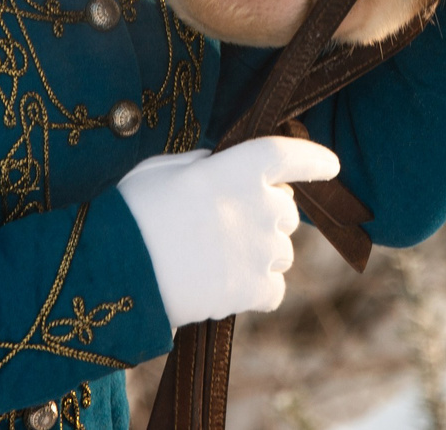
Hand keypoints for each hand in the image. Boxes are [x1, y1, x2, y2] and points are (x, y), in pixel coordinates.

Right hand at [113, 135, 341, 327]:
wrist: (115, 269)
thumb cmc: (132, 212)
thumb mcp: (165, 169)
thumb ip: (204, 163)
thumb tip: (224, 165)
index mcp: (236, 168)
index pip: (288, 155)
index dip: (313, 159)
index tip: (330, 166)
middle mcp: (258, 206)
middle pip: (286, 210)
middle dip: (266, 214)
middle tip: (227, 224)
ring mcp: (260, 250)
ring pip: (282, 251)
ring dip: (262, 252)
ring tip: (217, 258)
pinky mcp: (253, 290)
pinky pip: (274, 289)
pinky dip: (259, 289)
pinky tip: (228, 286)